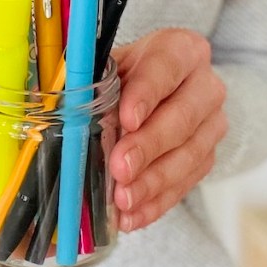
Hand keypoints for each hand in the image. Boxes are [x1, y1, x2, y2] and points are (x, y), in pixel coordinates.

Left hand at [108, 29, 227, 232]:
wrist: (161, 92)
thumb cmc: (128, 76)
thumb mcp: (110, 67)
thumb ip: (90, 80)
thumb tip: (54, 100)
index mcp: (181, 50)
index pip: (167, 67)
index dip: (146, 93)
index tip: (126, 119)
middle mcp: (205, 85)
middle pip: (183, 116)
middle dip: (149, 146)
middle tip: (120, 167)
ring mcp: (212, 124)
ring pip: (189, 155)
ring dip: (153, 181)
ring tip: (123, 199)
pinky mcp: (207, 158)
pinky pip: (185, 185)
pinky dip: (156, 203)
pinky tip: (132, 216)